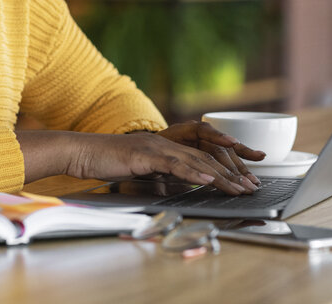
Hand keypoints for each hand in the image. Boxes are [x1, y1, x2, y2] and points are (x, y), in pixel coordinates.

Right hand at [65, 131, 260, 194]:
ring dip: (220, 175)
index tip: (243, 182)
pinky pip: (174, 163)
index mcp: (165, 146)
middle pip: (205, 157)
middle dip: (231, 173)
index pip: (201, 156)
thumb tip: (174, 189)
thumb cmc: (104, 163)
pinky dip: (193, 172)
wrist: (80, 152)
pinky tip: (208, 179)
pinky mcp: (145, 154)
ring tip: (238, 188)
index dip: (225, 168)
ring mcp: (156, 146)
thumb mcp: (138, 172)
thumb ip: (158, 177)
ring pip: (195, 160)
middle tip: (251, 186)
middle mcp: (165, 142)